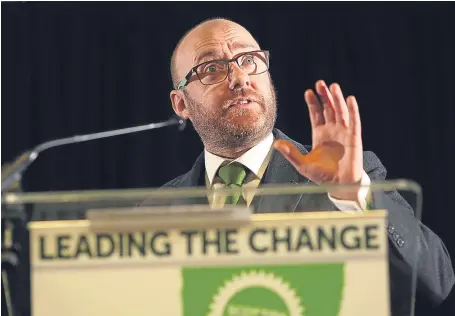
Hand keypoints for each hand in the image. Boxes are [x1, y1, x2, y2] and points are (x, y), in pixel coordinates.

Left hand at [274, 80, 362, 200]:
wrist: (339, 185)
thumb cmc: (322, 176)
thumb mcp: (302, 165)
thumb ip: (290, 153)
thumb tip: (276, 144)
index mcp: (319, 134)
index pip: (316, 114)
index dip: (313, 103)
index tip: (308, 92)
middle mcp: (332, 131)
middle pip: (328, 109)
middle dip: (324, 96)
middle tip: (320, 83)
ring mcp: (343, 133)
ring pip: (340, 112)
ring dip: (337, 99)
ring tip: (333, 87)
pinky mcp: (354, 138)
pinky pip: (354, 122)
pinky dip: (353, 110)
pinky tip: (350, 99)